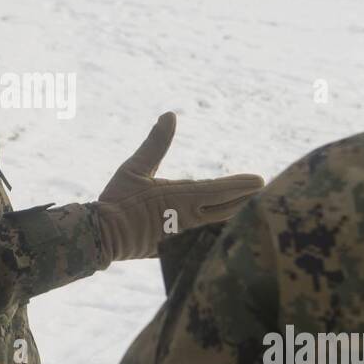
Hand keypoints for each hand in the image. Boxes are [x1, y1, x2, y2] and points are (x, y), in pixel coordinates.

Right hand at [94, 112, 264, 262]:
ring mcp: (182, 237)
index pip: (220, 190)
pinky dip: (214, 231)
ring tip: (246, 207)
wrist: (101, 236)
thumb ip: (156, 143)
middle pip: (226, 209)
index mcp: (181, 198)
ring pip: (216, 225)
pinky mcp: (173, 248)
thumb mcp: (135, 167)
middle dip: (245, 200)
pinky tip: (218, 230)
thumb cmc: (118, 200)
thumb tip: (169, 115)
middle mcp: (188, 218)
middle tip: (262, 192)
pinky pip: (200, 238)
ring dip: (233, 214)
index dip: (242, 184)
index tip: (261, 180)